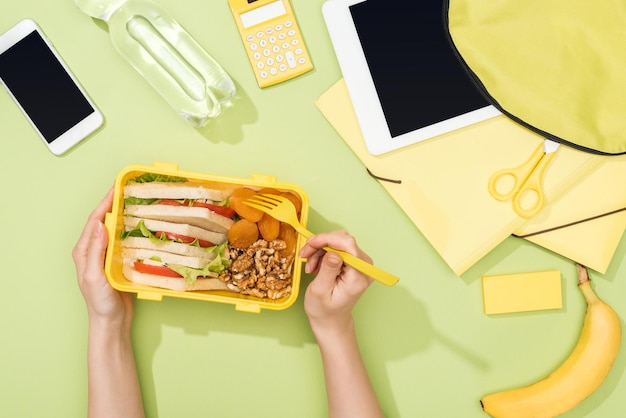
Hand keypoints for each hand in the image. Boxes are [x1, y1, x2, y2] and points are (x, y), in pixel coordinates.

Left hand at [72, 188, 133, 328]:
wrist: (112, 321)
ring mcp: (106, 255)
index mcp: (84, 251)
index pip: (94, 220)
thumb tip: (100, 225)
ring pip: (115, 229)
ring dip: (125, 216)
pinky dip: (132, 230)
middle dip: (115, 204)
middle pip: (104, 221)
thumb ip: (95, 251)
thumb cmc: (100, 302)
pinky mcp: (118, 261)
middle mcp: (94, 250)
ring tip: (138, 203)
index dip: (105, 203)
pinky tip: (143, 226)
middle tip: (130, 191)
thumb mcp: (95, 277)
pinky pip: (124, 240)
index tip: (117, 188)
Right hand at [300, 231, 373, 334]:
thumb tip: (333, 252)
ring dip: (320, 250)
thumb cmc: (324, 310)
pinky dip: (324, 253)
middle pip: (343, 240)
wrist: (331, 319)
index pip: (348, 245)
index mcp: (358, 276)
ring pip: (338, 242)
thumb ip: (328, 269)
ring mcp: (360, 264)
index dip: (327, 239)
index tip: (310, 243)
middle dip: (320, 245)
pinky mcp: (354, 263)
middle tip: (305, 255)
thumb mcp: (320, 291)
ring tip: (310, 266)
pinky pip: (338, 248)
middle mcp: (364, 268)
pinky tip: (316, 265)